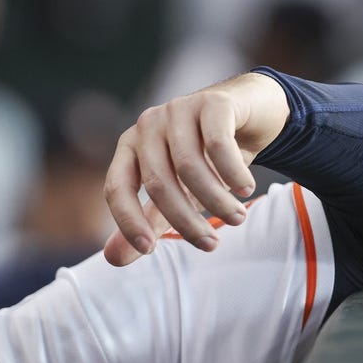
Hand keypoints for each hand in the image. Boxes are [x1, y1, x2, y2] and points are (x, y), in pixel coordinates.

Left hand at [102, 72, 290, 265]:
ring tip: (237, 219)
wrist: (250, 113)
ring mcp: (178, 109)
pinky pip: (218, 145)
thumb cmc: (206, 159)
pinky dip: (232, 174)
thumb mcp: (177, 193)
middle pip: (157, 184)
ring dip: (216, 201)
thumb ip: (148, 223)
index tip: (148, 250)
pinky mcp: (212, 102)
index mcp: (130, 148)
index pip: (116, 188)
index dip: (128, 221)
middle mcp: (148, 126)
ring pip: (188, 167)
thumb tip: (113, 260)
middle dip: (185, 221)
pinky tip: (245, 189)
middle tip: (210, 245)